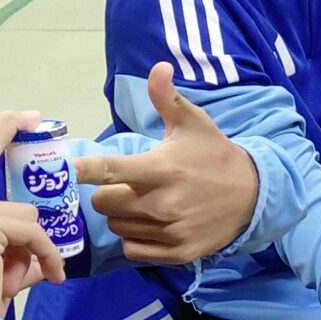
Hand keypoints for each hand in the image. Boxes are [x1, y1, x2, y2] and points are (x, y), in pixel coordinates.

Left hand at [74, 64, 262, 263]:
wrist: (254, 194)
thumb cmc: (214, 155)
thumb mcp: (194, 123)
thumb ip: (168, 98)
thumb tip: (158, 66)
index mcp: (162, 168)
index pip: (111, 170)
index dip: (83, 170)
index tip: (65, 170)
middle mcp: (163, 203)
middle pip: (103, 204)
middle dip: (107, 193)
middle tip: (127, 185)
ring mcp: (170, 231)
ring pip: (117, 227)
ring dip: (122, 216)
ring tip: (143, 204)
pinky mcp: (177, 253)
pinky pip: (133, 250)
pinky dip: (135, 239)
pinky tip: (151, 225)